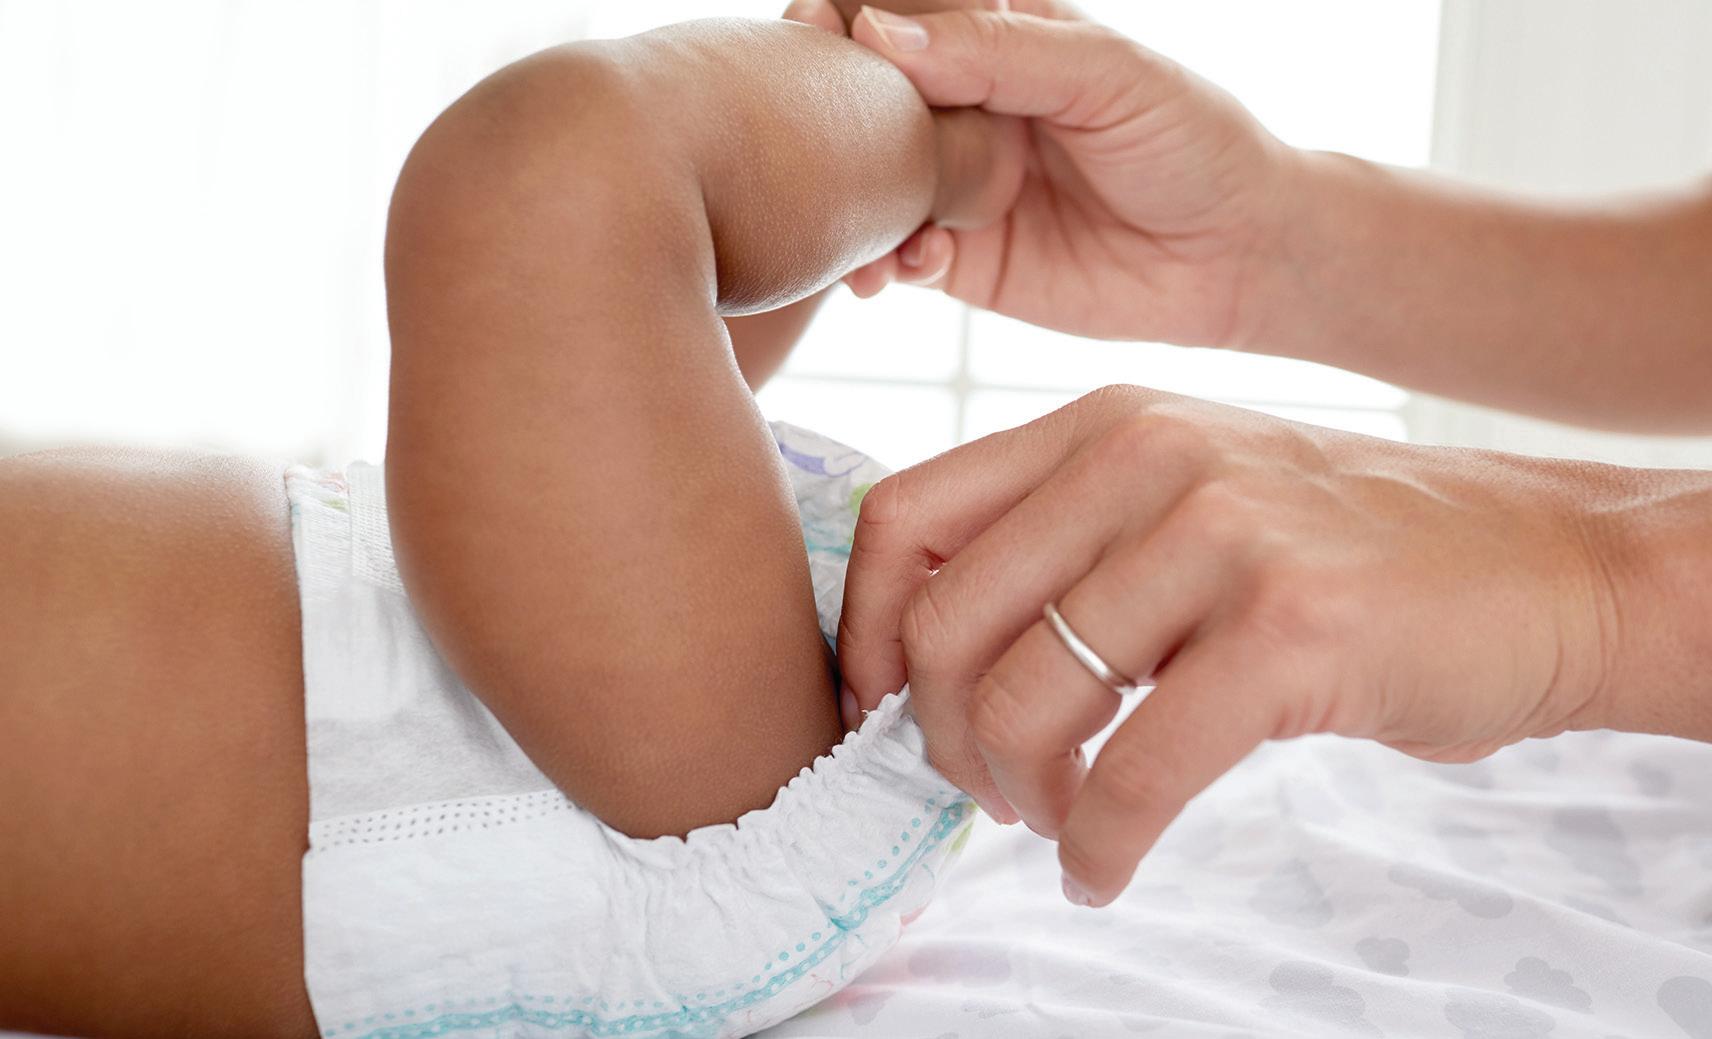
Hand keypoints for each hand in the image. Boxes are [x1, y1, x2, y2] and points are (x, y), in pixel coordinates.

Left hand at [838, 386, 1642, 904]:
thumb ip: (1066, 550)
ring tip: (1056, 822)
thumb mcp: (1186, 503)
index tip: (877, 714)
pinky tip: (1102, 872)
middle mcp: (1144, 457)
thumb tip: (925, 668)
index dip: (861, 633)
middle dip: (939, 737)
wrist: (1543, 568)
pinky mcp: (1290, 625)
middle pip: (944, 619)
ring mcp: (1219, 532)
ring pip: (1027, 695)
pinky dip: (1098, 844)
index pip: (903, 517)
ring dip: (1019, 794)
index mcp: (1100, 426)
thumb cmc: (1344, 557)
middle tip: (988, 790)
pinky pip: (1136, 769)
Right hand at [842, 4, 1295, 348]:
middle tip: (814, 139)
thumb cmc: (1194, 143)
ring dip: (846, 199)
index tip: (818, 33)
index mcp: (998, 36)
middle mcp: (966, 106)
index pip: (895, 8)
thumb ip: (997, 52)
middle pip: (860, 97)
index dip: (843, 16)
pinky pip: (895, 257)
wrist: (1241, 258)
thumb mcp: (1106, 75)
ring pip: (866, 182)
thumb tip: (878, 33)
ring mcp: (957, 185)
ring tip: (857, 221)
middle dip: (825, 114)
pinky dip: (882, 262)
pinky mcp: (962, 261)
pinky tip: (906, 267)